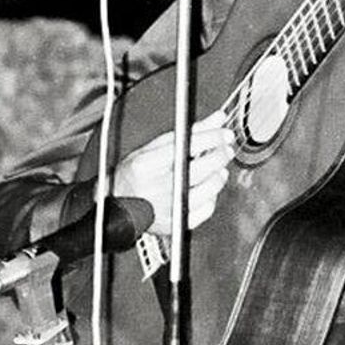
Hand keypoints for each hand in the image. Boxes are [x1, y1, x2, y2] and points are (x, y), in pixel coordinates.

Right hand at [113, 112, 237, 235]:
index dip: (211, 138)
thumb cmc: (135, 174)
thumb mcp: (154, 147)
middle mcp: (155, 188)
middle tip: (226, 148)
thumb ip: (188, 133)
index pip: (185, 147)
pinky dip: (211, 197)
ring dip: (219, 176)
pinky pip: (204, 210)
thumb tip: (217, 119)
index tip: (224, 133)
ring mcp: (165, 208)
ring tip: (219, 168)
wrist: (118, 203)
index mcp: (146, 165)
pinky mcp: (174, 225)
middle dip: (219, 156)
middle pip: (199, 170)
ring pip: (206, 191)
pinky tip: (208, 189)